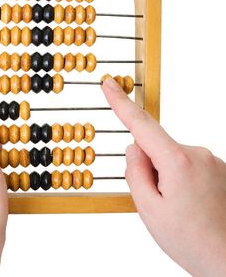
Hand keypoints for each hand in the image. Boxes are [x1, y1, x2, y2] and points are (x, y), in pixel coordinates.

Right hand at [102, 78, 225, 276]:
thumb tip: (133, 148)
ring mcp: (210, 159)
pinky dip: (179, 178)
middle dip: (147, 166)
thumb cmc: (190, 240)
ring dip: (164, 175)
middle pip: (155, 147)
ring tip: (177, 206)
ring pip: (170, 157)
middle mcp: (197, 153)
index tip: (109, 84)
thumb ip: (135, 172)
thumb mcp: (148, 209)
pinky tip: (188, 203)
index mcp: (177, 161)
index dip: (121, 103)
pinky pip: (185, 164)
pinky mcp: (217, 167)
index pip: (141, 124)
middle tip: (157, 200)